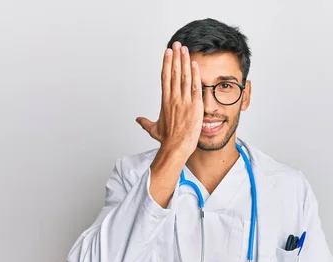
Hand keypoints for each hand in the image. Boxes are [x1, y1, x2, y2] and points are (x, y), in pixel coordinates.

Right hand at [136, 41, 203, 156]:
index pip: (165, 77)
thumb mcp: (154, 130)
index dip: (166, 63)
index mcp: (165, 101)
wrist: (177, 147)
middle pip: (174, 73)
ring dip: (184, 61)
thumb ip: (145, 123)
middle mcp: (174, 98)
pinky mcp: (194, 106)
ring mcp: (184, 101)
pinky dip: (195, 75)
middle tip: (177, 44)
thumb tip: (138, 120)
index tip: (168, 53)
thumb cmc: (167, 140)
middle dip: (175, 57)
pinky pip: (195, 87)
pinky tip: (194, 64)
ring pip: (184, 77)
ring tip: (185, 49)